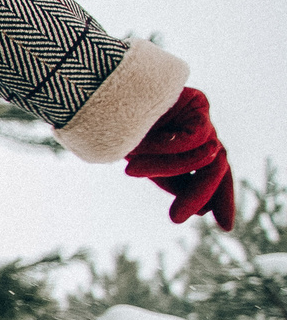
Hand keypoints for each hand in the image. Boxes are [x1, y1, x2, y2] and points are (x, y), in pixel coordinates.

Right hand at [124, 87, 235, 230]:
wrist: (96, 94)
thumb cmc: (112, 128)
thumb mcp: (142, 163)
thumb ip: (170, 179)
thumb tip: (201, 209)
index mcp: (187, 147)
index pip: (212, 174)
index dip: (221, 199)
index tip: (224, 225)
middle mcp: (199, 131)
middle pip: (217, 167)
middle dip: (204, 193)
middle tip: (180, 218)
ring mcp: (200, 116)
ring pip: (205, 156)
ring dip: (169, 168)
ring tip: (131, 170)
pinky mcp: (199, 103)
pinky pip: (195, 136)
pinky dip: (169, 146)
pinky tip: (140, 145)